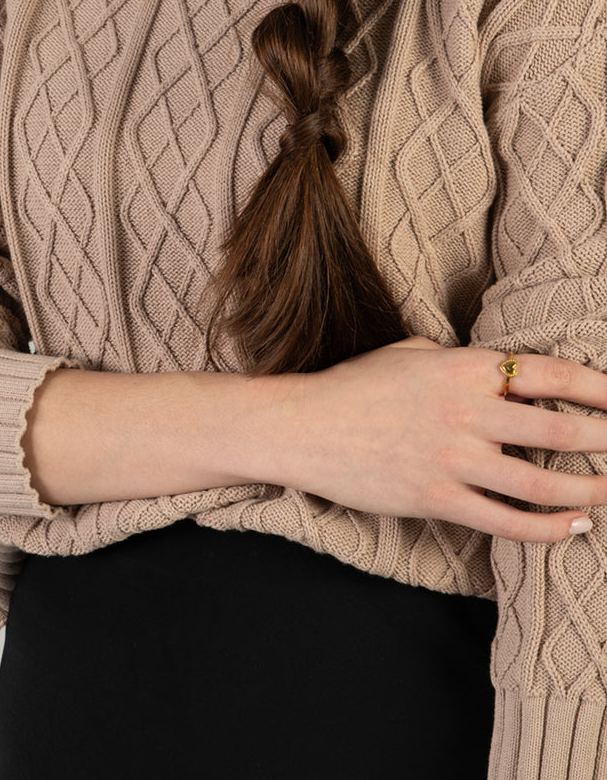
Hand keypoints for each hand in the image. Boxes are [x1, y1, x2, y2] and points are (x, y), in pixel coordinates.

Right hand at [264, 337, 606, 542]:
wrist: (305, 426)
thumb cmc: (355, 384)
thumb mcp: (410, 353)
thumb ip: (460, 361)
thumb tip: (496, 374)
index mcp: (462, 368)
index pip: (549, 374)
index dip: (600, 387)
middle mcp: (465, 412)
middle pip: (558, 429)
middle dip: (606, 439)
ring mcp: (451, 458)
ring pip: (540, 483)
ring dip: (588, 490)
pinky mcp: (435, 497)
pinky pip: (505, 521)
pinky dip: (547, 529)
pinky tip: (574, 527)